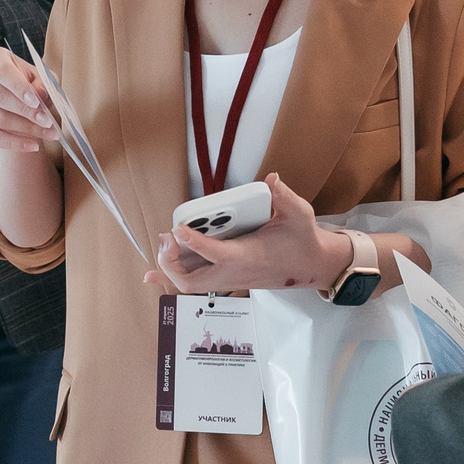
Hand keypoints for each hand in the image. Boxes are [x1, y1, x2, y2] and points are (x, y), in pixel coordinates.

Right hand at [0, 46, 57, 152]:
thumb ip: (43, 84)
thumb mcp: (39, 78)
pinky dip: (12, 143)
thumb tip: (40, 95)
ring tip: (47, 133)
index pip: (2, 71)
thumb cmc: (25, 84)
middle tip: (47, 122)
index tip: (37, 103)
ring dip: (24, 129)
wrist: (10, 101)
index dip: (19, 88)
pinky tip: (31, 144)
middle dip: (26, 112)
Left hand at [142, 174, 430, 294]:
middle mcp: (234, 272)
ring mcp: (229, 278)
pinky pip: (195, 281)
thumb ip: (285, 197)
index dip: (194, 244)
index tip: (177, 229)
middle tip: (166, 238)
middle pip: (192, 281)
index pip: (217, 255)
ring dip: (169, 269)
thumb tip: (272, 179)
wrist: (312, 265)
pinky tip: (152, 274)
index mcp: (248, 256)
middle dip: (172, 263)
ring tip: (160, 246)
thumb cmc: (303, 239)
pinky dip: (172, 277)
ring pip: (190, 284)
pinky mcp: (227, 277)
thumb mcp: (300, 214)